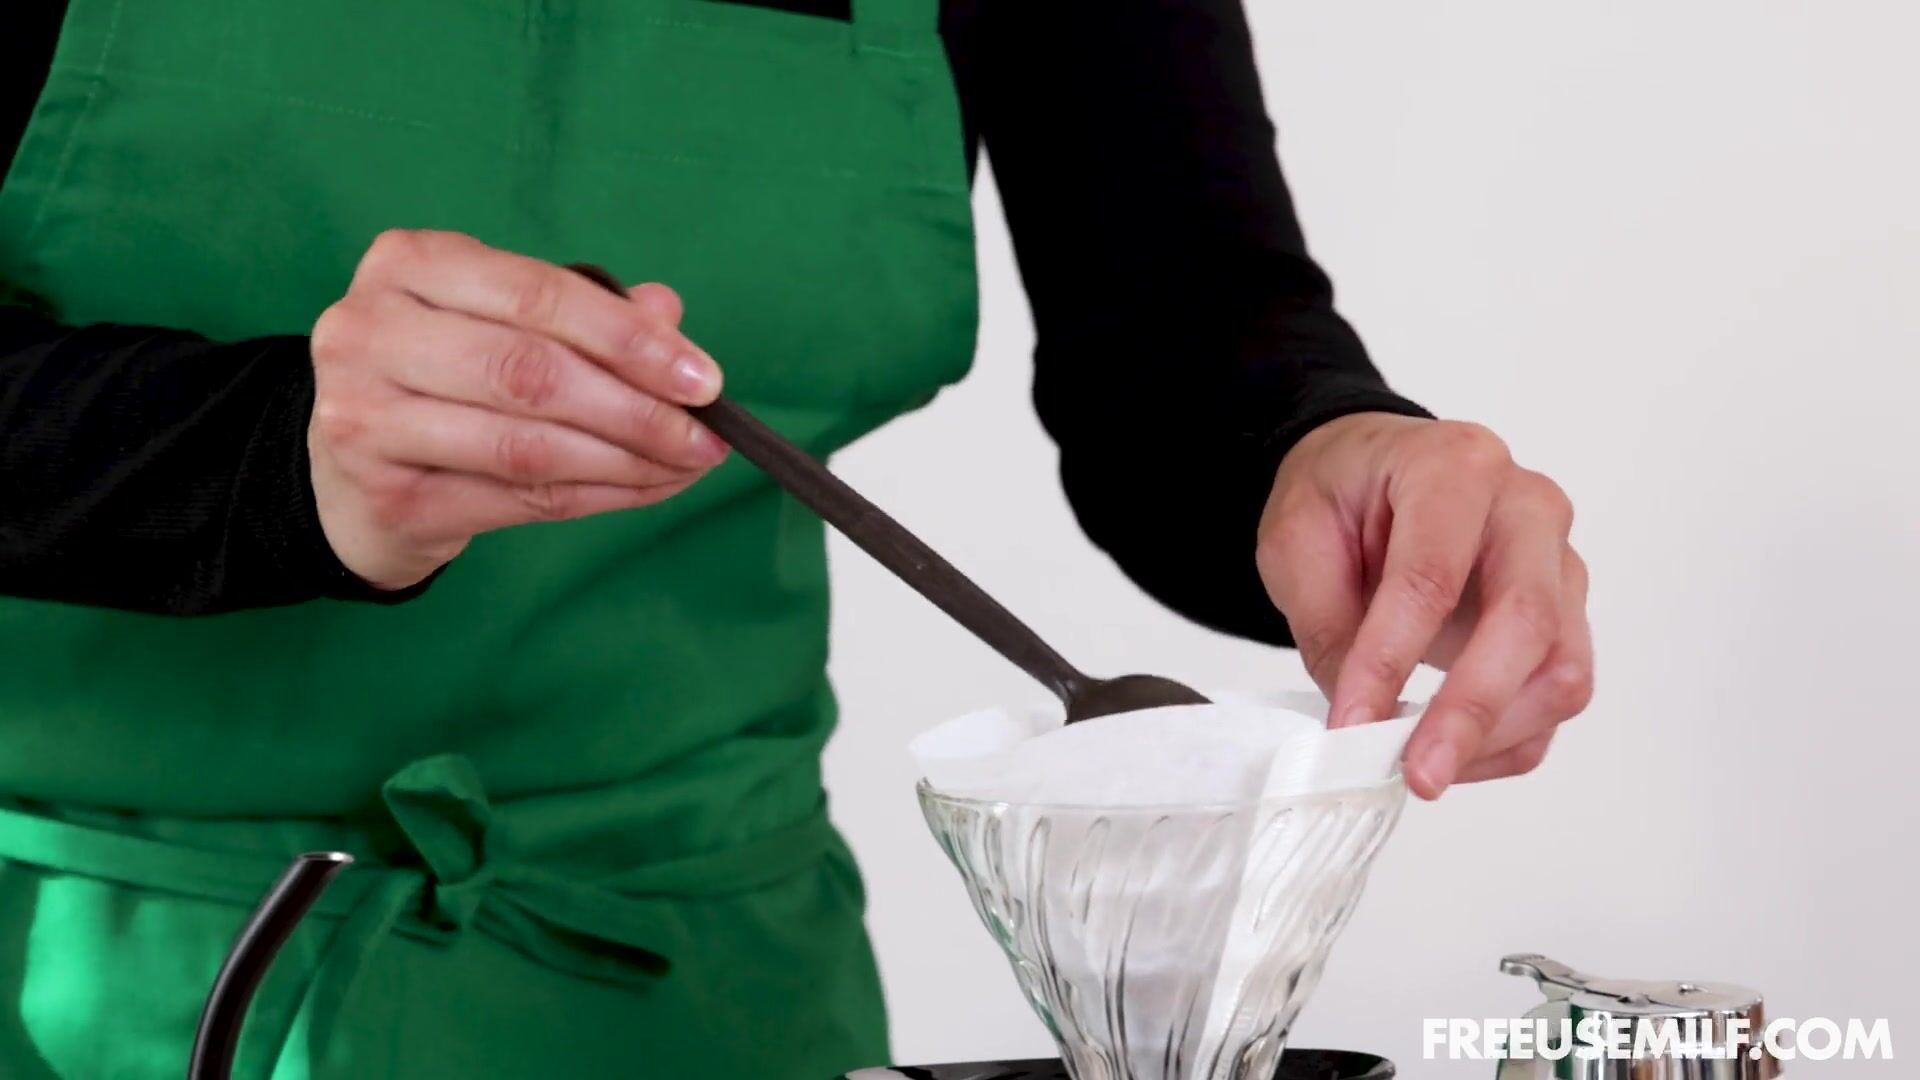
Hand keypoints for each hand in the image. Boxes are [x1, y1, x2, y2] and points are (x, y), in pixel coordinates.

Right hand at [308, 229, 726, 588]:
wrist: (353, 469)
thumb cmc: (447, 375)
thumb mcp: (506, 320)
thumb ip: (586, 310)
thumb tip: (669, 314)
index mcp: (408, 264)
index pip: (536, 295)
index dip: (629, 338)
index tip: (704, 378)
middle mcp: (370, 332)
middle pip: (531, 373)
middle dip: (638, 409)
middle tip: (706, 434)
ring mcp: (366, 419)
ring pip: (528, 447)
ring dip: (627, 462)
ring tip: (687, 466)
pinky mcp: (390, 495)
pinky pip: (520, 500)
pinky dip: (599, 498)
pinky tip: (645, 489)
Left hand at [1256, 413, 1592, 798]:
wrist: (1371, 472)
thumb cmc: (1341, 493)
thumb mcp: (1296, 541)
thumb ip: (1330, 626)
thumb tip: (1361, 721)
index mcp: (1455, 468)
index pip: (1432, 577)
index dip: (1391, 660)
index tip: (1352, 724)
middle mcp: (1527, 509)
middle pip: (1528, 621)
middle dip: (1471, 710)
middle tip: (1420, 773)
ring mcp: (1557, 564)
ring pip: (1562, 668)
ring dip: (1497, 735)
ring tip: (1426, 768)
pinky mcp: (1564, 615)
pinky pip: (1556, 695)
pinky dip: (1509, 741)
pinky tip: (1452, 756)